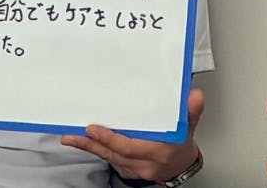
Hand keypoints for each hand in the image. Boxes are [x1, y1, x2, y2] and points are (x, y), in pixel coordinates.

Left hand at [61, 88, 203, 180]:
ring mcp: (134, 169)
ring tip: (72, 137)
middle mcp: (145, 164)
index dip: (111, 139)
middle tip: (78, 131)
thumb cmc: (181, 145)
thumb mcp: (189, 127)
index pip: (131, 147)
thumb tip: (194, 96)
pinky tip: (84, 142)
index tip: (95, 129)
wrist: (181, 165)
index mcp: (158, 152)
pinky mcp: (127, 170)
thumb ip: (191, 112)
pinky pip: (109, 160)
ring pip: (108, 158)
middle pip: (114, 153)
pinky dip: (95, 151)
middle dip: (93, 143)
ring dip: (89, 147)